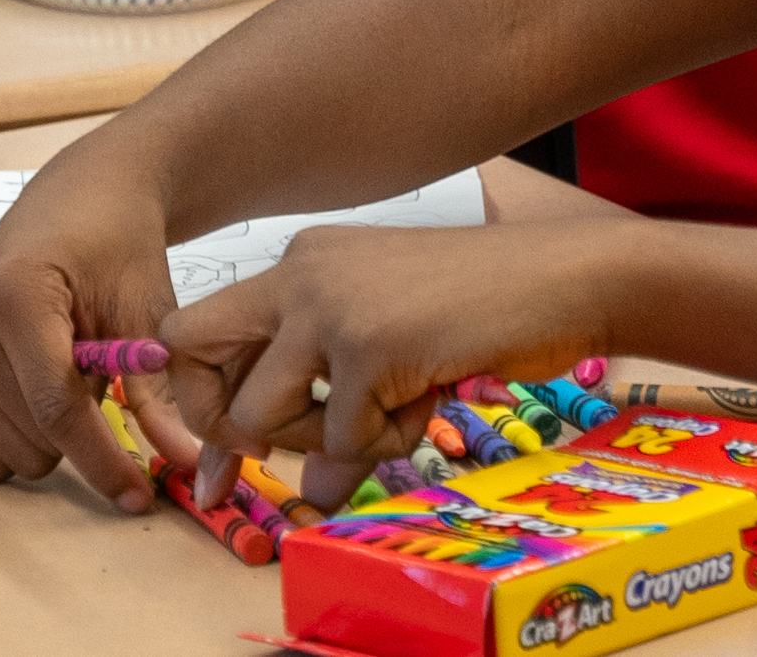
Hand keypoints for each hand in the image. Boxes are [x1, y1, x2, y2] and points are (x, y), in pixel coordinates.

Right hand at [0, 177, 204, 511]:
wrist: (75, 203)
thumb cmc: (117, 248)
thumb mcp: (148, 312)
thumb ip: (161, 394)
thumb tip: (189, 465)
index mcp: (12, 295)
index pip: (56, 408)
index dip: (103, 460)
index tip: (140, 497)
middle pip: (36, 438)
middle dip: (87, 429)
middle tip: (105, 373)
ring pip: (14, 453)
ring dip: (55, 430)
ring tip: (69, 367)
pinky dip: (24, 433)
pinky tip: (38, 381)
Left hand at [159, 220, 629, 503]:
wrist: (567, 281)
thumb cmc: (490, 312)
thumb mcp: (394, 355)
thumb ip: (337, 408)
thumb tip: (313, 495)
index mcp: (301, 263)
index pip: (196, 325)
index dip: (201, 389)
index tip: (232, 441)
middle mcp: (301, 274)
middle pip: (189, 352)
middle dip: (221, 421)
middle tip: (271, 457)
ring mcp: (330, 307)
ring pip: (260, 416)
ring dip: (321, 442)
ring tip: (388, 417)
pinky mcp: (367, 346)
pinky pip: (341, 440)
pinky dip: (388, 443)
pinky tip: (430, 402)